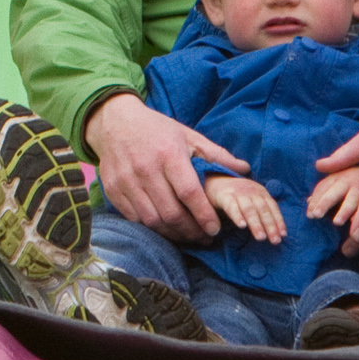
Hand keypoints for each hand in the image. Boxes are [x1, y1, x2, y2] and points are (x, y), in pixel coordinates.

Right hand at [85, 93, 246, 241]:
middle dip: (191, 231)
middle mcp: (146, 168)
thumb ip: (217, 154)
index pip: (190, 193)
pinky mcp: (113, 190)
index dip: (204, 215)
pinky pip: (135, 218)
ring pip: (152, 220)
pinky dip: (152, 228)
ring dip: (173, 234)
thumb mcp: (188, 135)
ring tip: (187, 236)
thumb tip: (245, 170)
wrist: (114, 121)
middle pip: (171, 213)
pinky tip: (165, 228)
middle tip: (204, 237)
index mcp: (169, 153)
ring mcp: (126, 181)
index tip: (215, 229)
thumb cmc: (157, 129)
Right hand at [205, 176, 284, 244]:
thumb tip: (276, 231)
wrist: (214, 180)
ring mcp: (238, 193)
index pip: (272, 207)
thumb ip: (262, 210)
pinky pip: (232, 207)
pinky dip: (238, 216)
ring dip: (256, 224)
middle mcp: (251, 191)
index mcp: (260, 192)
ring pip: (249, 209)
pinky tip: (242, 226)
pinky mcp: (224, 196)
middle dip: (270, 225)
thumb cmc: (237, 195)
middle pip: (263, 209)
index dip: (278, 221)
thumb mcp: (252, 198)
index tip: (283, 235)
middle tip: (275, 241)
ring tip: (261, 238)